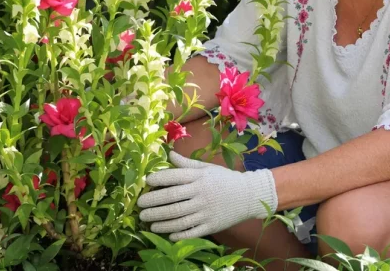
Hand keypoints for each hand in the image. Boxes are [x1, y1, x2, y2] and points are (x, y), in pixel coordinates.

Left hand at [138, 151, 278, 239]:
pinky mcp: (211, 225)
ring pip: (178, 217)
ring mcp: (206, 211)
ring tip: (149, 221)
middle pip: (172, 199)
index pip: (174, 177)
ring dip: (161, 221)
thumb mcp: (207, 168)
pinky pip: (191, 231)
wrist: (249, 195)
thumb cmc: (225, 179)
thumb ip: (187, 163)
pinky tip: (168, 234)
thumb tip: (169, 155)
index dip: (158, 179)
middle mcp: (200, 194)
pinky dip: (178, 234)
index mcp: (199, 177)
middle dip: (153, 203)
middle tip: (140, 206)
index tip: (147, 182)